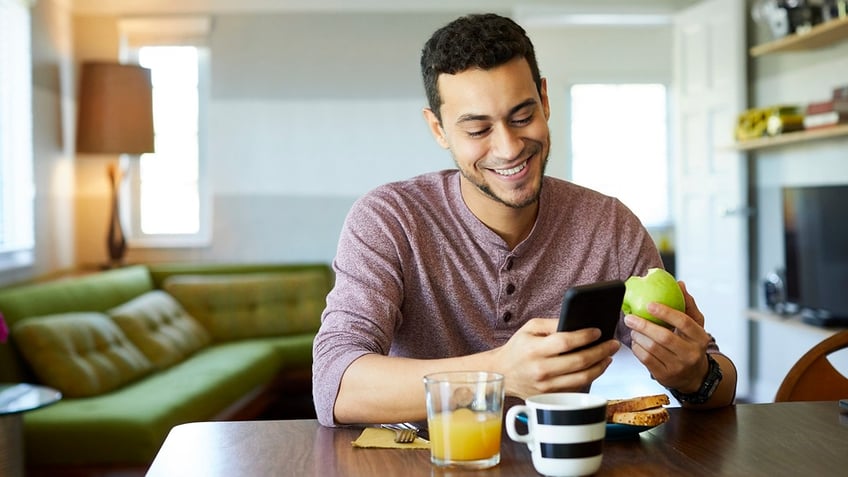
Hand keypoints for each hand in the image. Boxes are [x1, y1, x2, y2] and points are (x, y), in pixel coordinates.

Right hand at [491, 318, 620, 398]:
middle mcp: (540, 369)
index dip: (585, 336)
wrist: (502, 373)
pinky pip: (576, 387)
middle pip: (579, 361)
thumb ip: (552, 323)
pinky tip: (596, 367)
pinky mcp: (551, 396)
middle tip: (613, 344)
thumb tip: (577, 323)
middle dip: (601, 351)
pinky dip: (590, 376)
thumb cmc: (518, 347)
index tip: (598, 331)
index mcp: (534, 349)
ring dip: (600, 366)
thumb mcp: (529, 328)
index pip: (565, 342)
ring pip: (582, 378)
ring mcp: (546, 386)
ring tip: (609, 356)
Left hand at [623, 281, 710, 392]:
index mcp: (700, 338)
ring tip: (633, 328)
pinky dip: (637, 348)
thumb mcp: (696, 326)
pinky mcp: (665, 376)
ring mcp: (678, 367)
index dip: (666, 312)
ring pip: (652, 349)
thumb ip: (688, 305)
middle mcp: (691, 354)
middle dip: (644, 325)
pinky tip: (636, 341)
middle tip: (630, 317)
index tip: (649, 304)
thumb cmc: (692, 344)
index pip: (684, 322)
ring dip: (638, 336)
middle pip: (664, 337)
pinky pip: (646, 360)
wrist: (695, 376)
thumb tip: (680, 284)